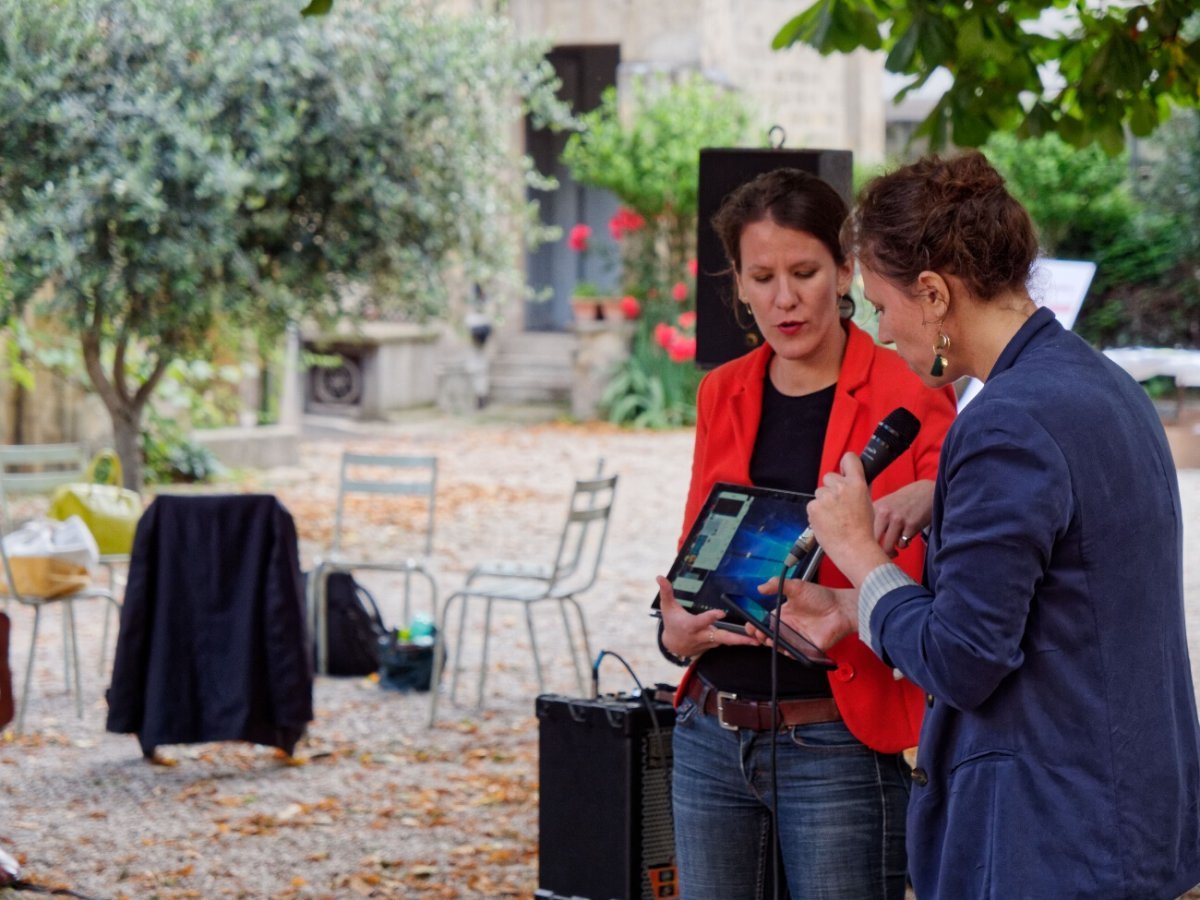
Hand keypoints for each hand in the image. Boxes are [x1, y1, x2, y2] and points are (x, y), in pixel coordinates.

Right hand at [656, 575, 756, 658]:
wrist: (673, 644)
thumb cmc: (671, 621)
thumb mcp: (666, 606)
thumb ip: (666, 591)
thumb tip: (659, 576)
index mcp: (691, 625)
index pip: (702, 621)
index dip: (711, 617)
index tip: (721, 612)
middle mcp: (701, 635)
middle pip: (721, 637)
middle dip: (737, 639)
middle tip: (753, 638)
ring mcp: (709, 641)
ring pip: (727, 640)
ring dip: (743, 640)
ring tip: (761, 639)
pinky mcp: (714, 644)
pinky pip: (727, 641)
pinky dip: (740, 640)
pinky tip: (754, 638)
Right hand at [745, 577, 856, 651]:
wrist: (841, 608)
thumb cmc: (821, 597)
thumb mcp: (796, 586)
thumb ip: (777, 584)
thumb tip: (760, 587)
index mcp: (783, 614)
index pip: (765, 622)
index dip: (756, 625)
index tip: (750, 625)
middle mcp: (789, 627)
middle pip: (769, 636)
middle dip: (760, 636)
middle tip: (758, 633)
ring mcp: (797, 638)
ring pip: (779, 646)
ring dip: (772, 645)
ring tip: (769, 639)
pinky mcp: (807, 648)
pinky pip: (795, 653)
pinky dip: (789, 652)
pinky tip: (785, 647)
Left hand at [808, 452, 891, 585]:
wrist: (854, 548)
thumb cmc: (863, 531)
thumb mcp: (868, 503)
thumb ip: (858, 489)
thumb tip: (853, 481)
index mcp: (857, 484)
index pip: (849, 459)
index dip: (846, 463)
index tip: (843, 468)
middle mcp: (841, 487)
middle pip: (829, 477)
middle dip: (831, 488)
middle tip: (838, 505)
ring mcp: (826, 497)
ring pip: (819, 493)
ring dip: (823, 502)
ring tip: (834, 518)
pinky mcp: (814, 507)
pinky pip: (812, 505)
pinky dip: (816, 513)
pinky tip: (826, 523)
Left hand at [873, 479, 933, 554]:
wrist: (928, 491)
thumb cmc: (906, 500)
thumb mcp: (886, 503)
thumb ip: (875, 517)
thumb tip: (866, 539)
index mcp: (876, 507)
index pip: (864, 530)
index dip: (866, 542)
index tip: (870, 546)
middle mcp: (884, 513)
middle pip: (873, 541)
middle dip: (878, 550)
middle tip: (883, 552)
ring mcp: (898, 519)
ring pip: (888, 546)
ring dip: (892, 549)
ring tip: (896, 544)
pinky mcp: (911, 525)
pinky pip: (902, 544)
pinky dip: (904, 544)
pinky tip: (907, 537)